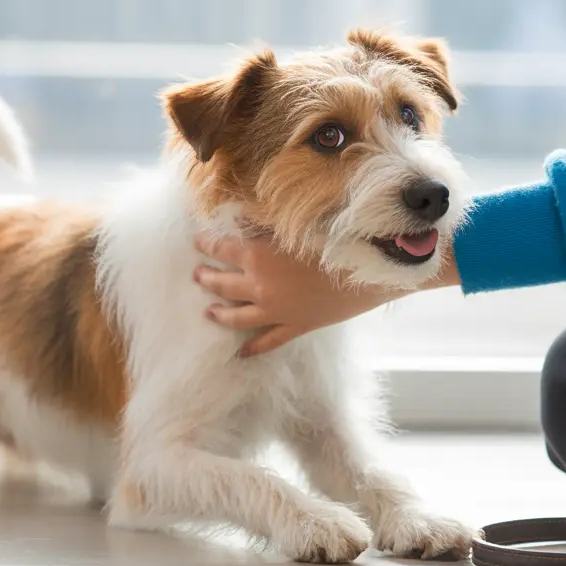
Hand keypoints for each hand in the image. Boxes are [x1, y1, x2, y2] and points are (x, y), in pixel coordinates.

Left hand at [192, 233, 457, 356]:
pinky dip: (253, 348)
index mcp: (257, 257)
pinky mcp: (295, 327)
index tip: (197, 239)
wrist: (369, 271)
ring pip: (237, 316)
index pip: (221, 248)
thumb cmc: (336, 240)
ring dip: (220, 313)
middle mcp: (260, 287)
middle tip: (197, 275)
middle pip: (222, 284)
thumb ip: (267, 222)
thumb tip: (242, 212)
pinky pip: (268, 341)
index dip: (206, 243)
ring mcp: (276, 311)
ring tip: (208, 311)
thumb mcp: (298, 224)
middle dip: (207, 278)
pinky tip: (242, 353)